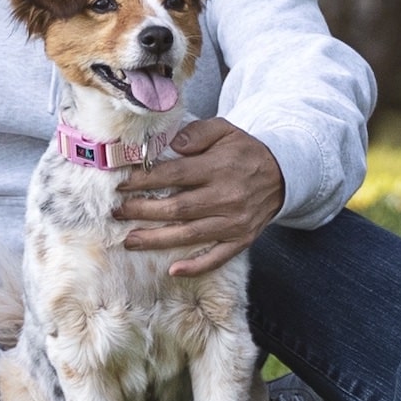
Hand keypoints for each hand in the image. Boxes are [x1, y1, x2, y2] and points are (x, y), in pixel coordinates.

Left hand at [114, 118, 285, 276]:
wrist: (282, 174)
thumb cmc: (245, 151)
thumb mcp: (224, 130)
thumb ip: (197, 133)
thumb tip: (171, 143)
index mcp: (219, 168)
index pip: (174, 175)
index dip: (145, 180)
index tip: (122, 185)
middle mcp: (227, 197)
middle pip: (177, 208)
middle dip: (143, 211)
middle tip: (118, 212)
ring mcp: (234, 222)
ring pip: (190, 235)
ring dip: (157, 240)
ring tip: (129, 241)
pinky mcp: (242, 239)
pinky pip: (218, 257)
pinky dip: (196, 266)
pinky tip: (173, 270)